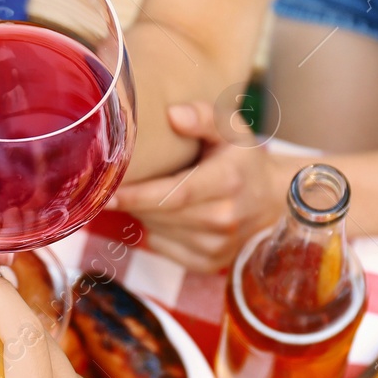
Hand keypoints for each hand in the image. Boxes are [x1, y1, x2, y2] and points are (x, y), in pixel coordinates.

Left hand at [112, 101, 287, 272]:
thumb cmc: (242, 159)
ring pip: (156, 230)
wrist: (271, 200)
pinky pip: (162, 247)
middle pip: (159, 213)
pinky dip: (156, 230)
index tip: (106, 193)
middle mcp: (224, 219)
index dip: (138, 195)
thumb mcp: (231, 129)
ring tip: (155, 192)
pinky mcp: (208, 263)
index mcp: (228, 181)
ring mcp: (217, 246)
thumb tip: (173, 114)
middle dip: (134, 198)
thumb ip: (203, 116)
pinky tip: (170, 214)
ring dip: (145, 212)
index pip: (175, 194)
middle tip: (122, 180)